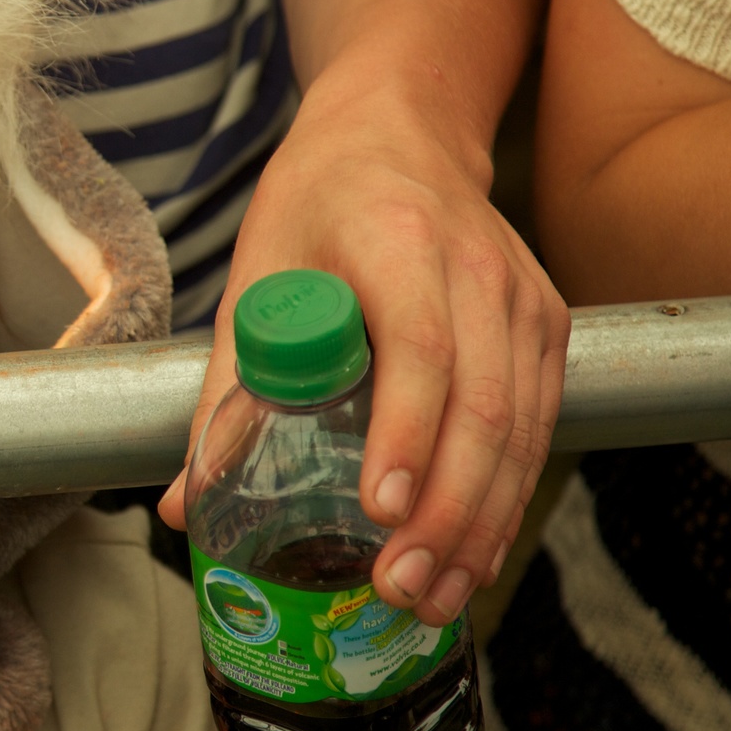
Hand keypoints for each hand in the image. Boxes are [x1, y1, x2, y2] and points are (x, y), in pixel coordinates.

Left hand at [159, 80, 566, 626]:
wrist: (399, 132)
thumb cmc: (314, 204)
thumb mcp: (256, 277)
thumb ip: (226, 395)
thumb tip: (184, 510)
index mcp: (397, 243)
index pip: (420, 349)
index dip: (406, 435)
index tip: (379, 512)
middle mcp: (477, 270)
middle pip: (483, 405)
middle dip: (446, 512)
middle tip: (400, 588)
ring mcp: (523, 299)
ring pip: (523, 429)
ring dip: (482, 524)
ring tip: (436, 597)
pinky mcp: (546, 325)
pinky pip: (540, 425)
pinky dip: (507, 497)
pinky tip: (473, 555)